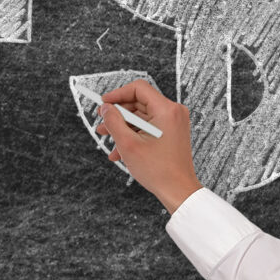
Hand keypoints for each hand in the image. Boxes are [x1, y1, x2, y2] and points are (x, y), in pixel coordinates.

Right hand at [93, 79, 201, 211]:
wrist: (178, 191)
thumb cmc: (159, 171)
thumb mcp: (128, 144)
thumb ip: (113, 122)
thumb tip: (106, 108)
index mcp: (166, 110)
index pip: (138, 89)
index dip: (117, 94)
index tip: (103, 103)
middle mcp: (173, 112)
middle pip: (139, 103)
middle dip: (118, 115)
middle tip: (102, 124)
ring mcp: (174, 123)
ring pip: (142, 117)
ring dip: (123, 128)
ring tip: (107, 139)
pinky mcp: (172, 133)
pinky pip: (149, 128)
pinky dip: (134, 135)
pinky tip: (120, 151)